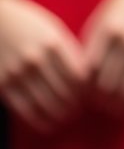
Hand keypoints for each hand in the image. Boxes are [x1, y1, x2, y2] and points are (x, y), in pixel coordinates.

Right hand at [0, 0, 87, 132]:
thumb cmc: (30, 24)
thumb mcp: (53, 30)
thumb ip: (69, 52)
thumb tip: (86, 79)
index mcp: (53, 43)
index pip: (78, 75)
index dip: (87, 90)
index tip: (90, 95)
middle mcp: (36, 59)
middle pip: (63, 92)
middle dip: (75, 105)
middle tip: (80, 110)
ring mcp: (18, 73)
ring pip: (45, 105)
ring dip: (60, 116)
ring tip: (67, 118)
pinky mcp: (3, 85)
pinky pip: (25, 110)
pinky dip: (39, 120)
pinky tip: (48, 123)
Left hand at [80, 0, 123, 116]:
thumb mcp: (104, 18)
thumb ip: (92, 46)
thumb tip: (81, 81)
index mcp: (109, 29)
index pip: (90, 71)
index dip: (85, 88)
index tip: (84, 95)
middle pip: (107, 84)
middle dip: (100, 101)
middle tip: (98, 106)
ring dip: (117, 106)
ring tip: (113, 109)